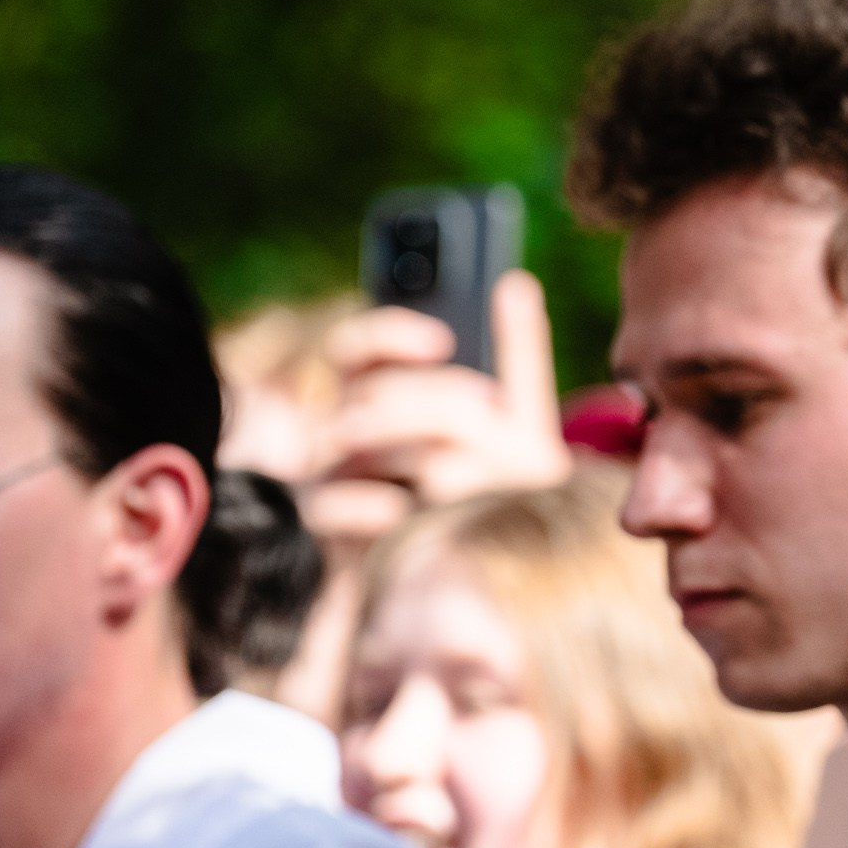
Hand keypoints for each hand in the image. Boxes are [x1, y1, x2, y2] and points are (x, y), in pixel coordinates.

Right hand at [321, 268, 571, 509]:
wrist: (478, 564)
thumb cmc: (489, 483)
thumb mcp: (517, 420)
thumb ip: (518, 355)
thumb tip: (516, 282)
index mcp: (380, 393)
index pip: (357, 347)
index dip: (392, 335)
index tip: (443, 342)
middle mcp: (347, 428)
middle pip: (369, 394)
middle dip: (431, 399)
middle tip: (484, 410)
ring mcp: (333, 476)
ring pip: (351, 440)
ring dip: (410, 446)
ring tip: (460, 467)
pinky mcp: (330, 528)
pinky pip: (329, 507)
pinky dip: (363, 504)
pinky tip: (399, 507)